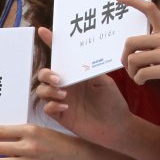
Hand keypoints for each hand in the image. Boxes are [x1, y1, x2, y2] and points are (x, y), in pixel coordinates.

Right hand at [33, 27, 135, 146]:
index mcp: (75, 74)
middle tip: (58, 78)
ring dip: (49, 90)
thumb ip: (88, 70)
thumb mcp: (104, 81)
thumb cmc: (113, 103)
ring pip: (41, 91)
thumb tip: (77, 59)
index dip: (50, 44)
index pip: (60, 57)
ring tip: (64, 94)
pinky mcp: (61, 116)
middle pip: (44, 74)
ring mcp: (62, 101)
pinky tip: (65, 106)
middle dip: (46, 74)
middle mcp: (66, 86)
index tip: (43, 31)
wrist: (117, 127)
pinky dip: (53, 105)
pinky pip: (47, 108)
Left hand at [116, 0, 159, 96]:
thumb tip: (134, 54)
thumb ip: (157, 45)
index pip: (150, 9)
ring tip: (138, 77)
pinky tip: (144, 82)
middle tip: (128, 66)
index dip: (132, 1)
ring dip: (131, 72)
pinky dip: (139, 80)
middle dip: (123, 56)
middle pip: (131, 41)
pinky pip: (142, 73)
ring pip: (133, 59)